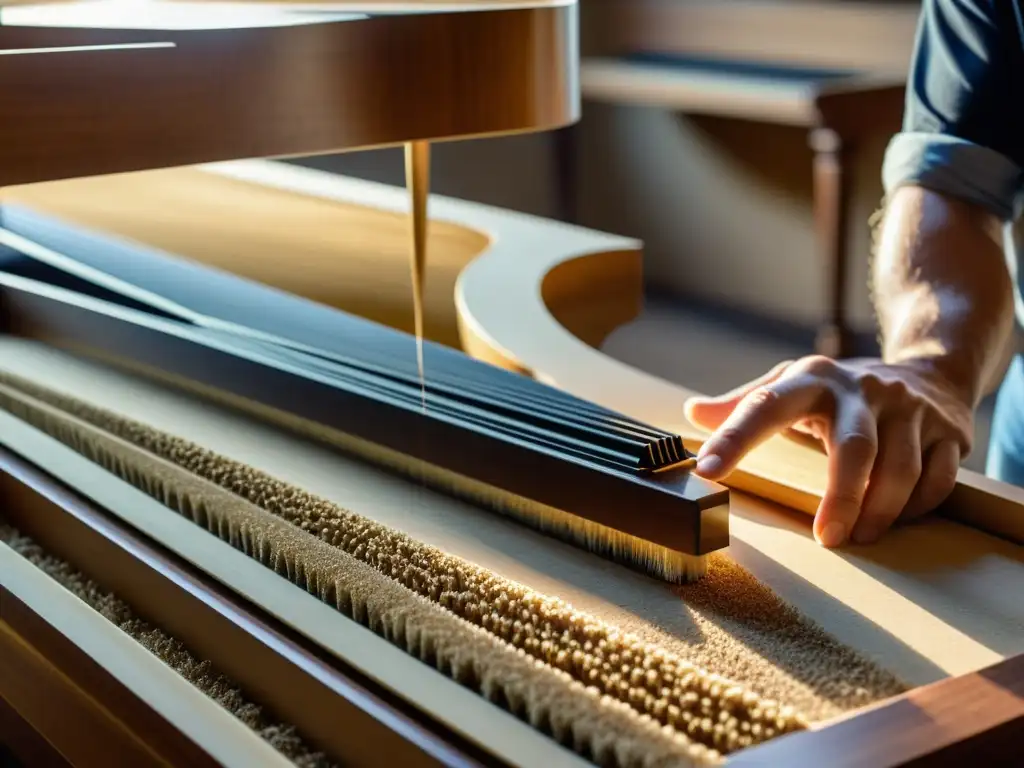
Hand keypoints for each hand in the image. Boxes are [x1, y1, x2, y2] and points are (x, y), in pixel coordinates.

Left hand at [683, 356, 972, 546]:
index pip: (764, 406)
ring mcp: (908, 409)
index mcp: (811, 379)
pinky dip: (916, 507)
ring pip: (901, 468)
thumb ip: (743, 403)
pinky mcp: (947, 430)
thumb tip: (692, 412)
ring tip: (861, 536)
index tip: (705, 472)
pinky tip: (896, 520)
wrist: (929, 371)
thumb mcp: (791, 384)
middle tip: (827, 539)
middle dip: (840, 496)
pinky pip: (938, 479)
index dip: (734, 439)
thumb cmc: (841, 391)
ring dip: (881, 510)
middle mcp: (861, 391)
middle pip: (854, 447)